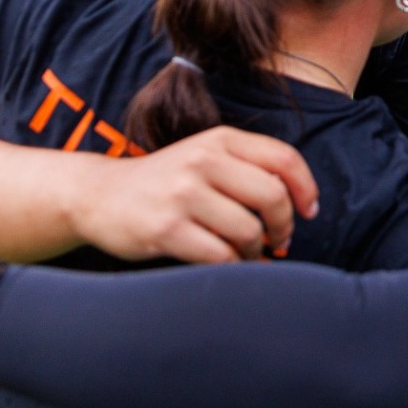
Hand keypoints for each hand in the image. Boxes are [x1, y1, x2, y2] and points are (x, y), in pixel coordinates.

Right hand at [68, 125, 321, 263]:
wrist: (98, 195)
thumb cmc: (164, 182)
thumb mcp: (204, 158)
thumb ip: (246, 168)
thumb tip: (297, 202)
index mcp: (218, 140)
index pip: (283, 159)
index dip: (306, 189)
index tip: (309, 211)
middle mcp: (202, 161)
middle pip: (271, 197)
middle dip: (283, 226)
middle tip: (278, 240)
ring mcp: (182, 195)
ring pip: (248, 231)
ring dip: (255, 251)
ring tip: (246, 254)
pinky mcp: (166, 229)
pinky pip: (220, 256)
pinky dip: (234, 267)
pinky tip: (230, 266)